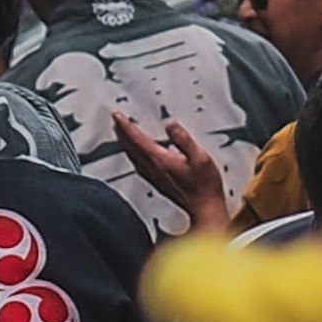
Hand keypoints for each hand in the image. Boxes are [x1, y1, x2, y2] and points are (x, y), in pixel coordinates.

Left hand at [113, 106, 231, 235]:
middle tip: (115, 120)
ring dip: (125, 143)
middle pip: (131, 147)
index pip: (137, 139)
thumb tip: (170, 125)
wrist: (205, 206)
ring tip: (121, 133)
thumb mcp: (199, 156)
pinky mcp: (158, 183)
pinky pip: (139, 165)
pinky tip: (135, 155)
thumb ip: (183, 139)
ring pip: (133, 156)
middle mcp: (153, 168)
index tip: (116, 115)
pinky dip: (133, 155)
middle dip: (122, 132)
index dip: (125, 125)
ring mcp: (154, 176)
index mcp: (160, 160)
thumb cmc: (204, 185)